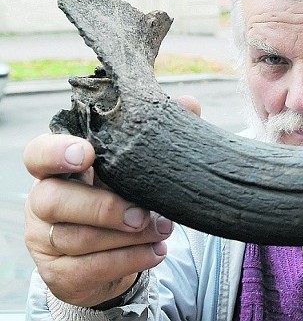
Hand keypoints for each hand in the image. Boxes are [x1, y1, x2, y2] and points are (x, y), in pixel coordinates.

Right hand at [23, 95, 199, 307]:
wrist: (111, 252)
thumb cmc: (121, 195)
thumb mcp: (134, 165)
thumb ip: (157, 135)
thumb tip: (190, 103)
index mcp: (57, 168)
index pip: (38, 154)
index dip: (57, 153)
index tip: (87, 154)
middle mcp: (42, 201)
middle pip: (54, 201)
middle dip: (104, 208)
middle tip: (144, 213)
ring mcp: (45, 240)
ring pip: (77, 239)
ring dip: (127, 238)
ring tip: (164, 230)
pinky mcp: (59, 273)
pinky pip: (89, 269)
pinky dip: (129, 261)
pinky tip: (157, 252)